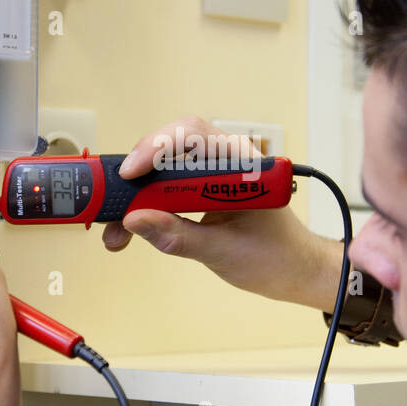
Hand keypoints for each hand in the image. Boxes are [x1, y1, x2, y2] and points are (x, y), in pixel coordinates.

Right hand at [102, 116, 343, 312]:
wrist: (296, 271)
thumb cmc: (277, 257)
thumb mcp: (224, 252)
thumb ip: (178, 236)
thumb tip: (135, 220)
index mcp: (242, 163)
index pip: (191, 134)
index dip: (155, 149)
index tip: (130, 175)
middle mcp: (227, 159)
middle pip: (169, 147)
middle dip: (136, 175)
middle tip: (110, 205)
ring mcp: (214, 173)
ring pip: (163, 169)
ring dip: (136, 195)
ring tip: (117, 230)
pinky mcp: (203, 189)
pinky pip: (167, 186)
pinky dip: (146, 206)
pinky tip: (130, 228)